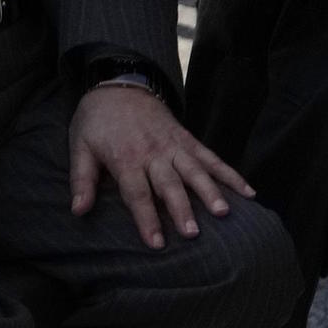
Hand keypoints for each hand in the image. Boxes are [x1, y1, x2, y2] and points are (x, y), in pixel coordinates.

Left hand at [69, 81, 252, 250]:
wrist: (121, 84)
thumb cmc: (97, 120)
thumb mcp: (80, 146)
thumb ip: (82, 179)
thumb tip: (79, 210)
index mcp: (127, 158)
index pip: (138, 194)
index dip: (147, 219)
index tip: (156, 243)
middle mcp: (155, 154)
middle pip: (170, 185)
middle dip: (182, 209)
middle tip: (192, 233)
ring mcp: (176, 146)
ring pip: (196, 171)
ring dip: (210, 192)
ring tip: (223, 212)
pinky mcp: (189, 140)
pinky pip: (213, 158)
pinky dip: (230, 174)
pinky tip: (248, 192)